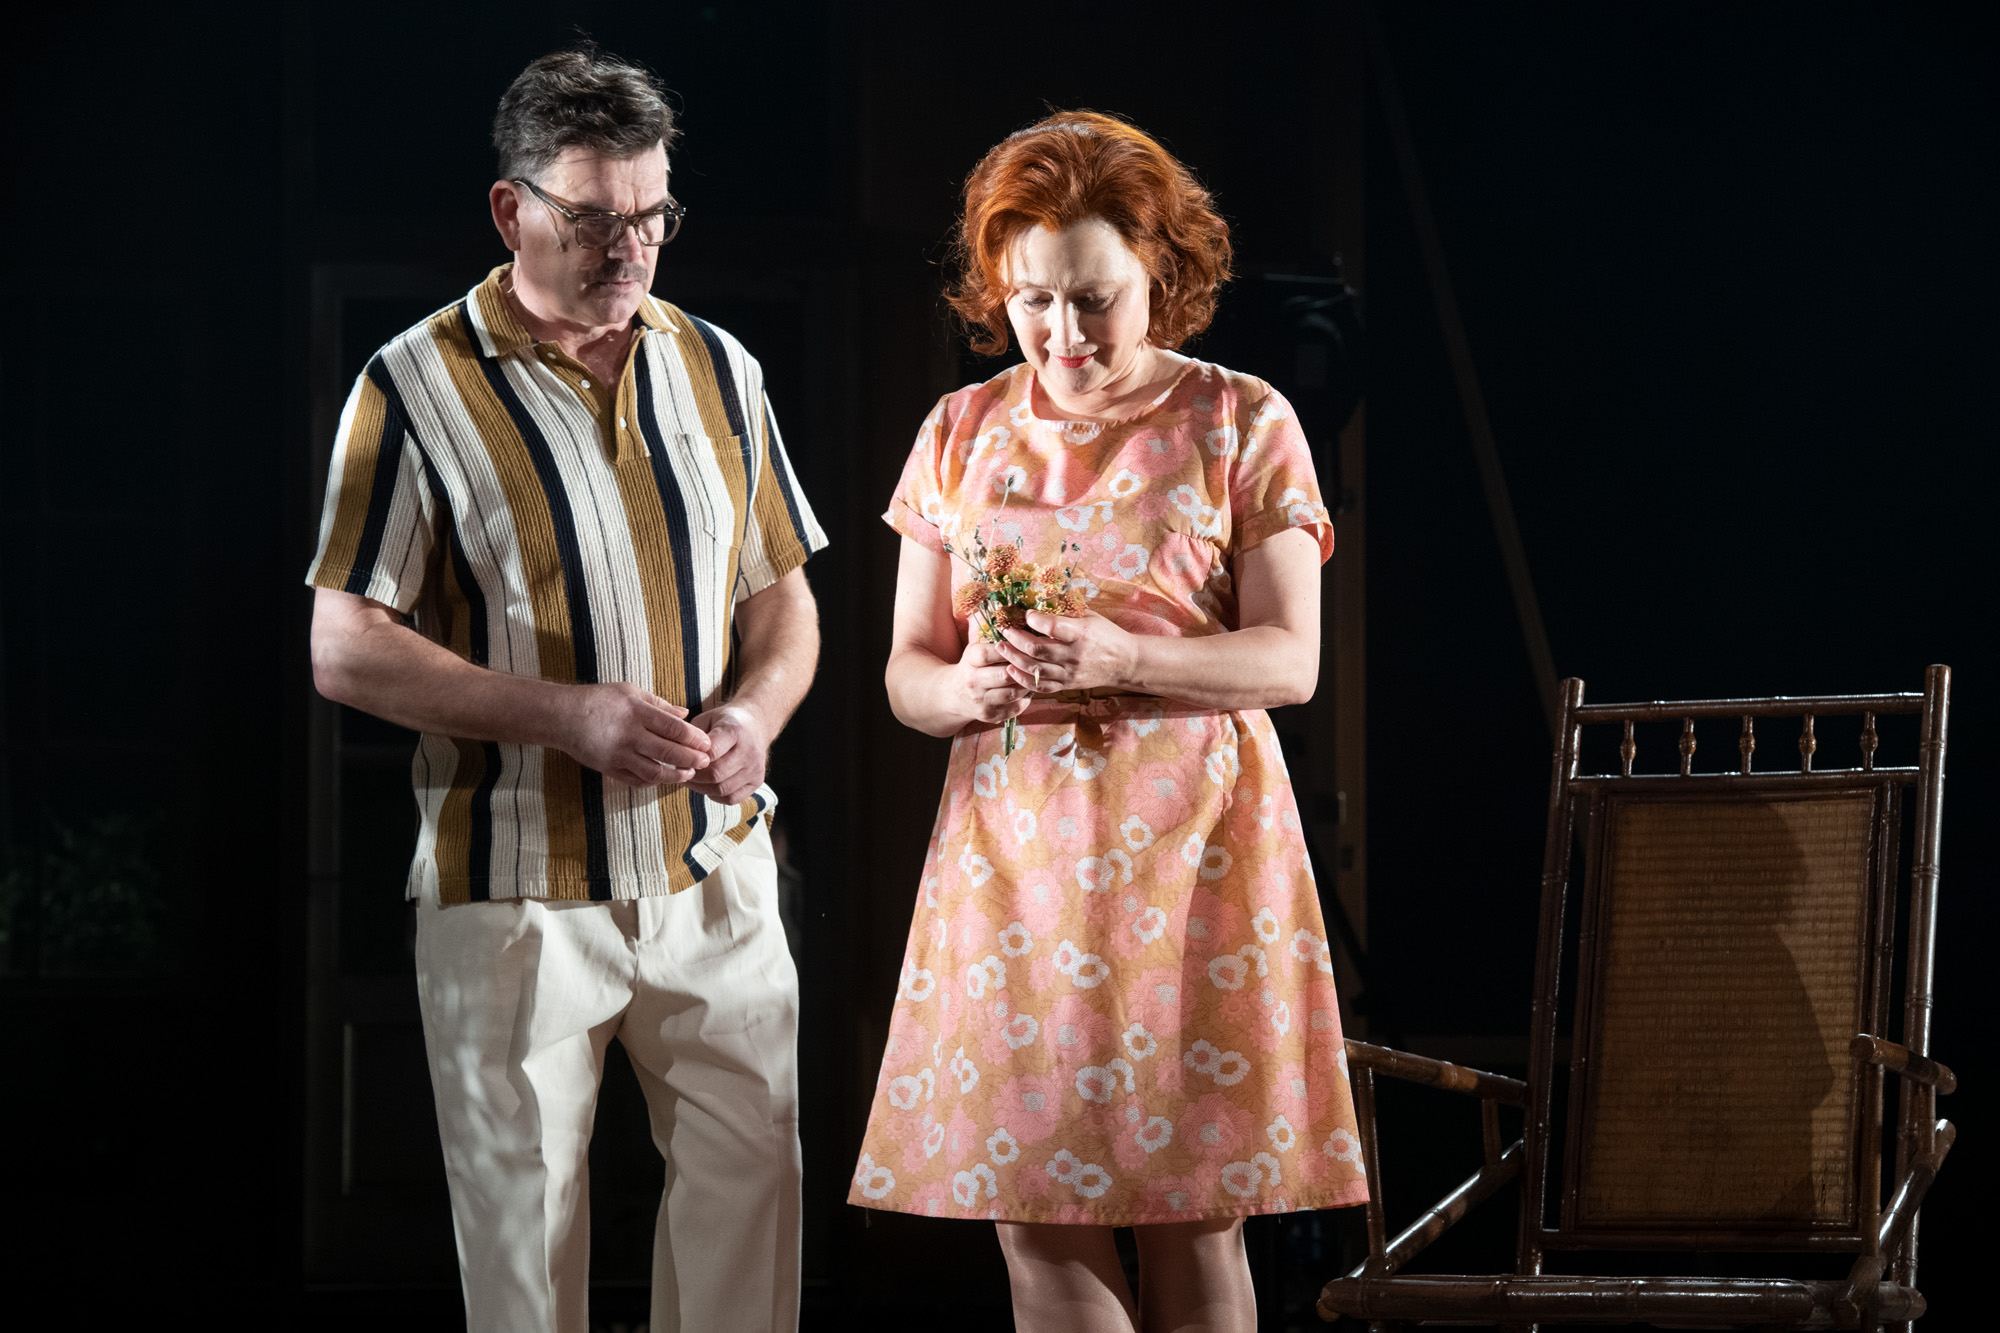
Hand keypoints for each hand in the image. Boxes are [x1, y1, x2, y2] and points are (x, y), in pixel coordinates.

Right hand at [561, 682, 711, 787]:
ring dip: (675, 775)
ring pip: (654, 771)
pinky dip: (653, 781)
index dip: (694, 738)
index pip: (673, 728)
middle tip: (706, 762)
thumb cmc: (598, 700)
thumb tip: (685, 713)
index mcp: (636, 712)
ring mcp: (618, 754)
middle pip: (668, 752)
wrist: (561, 716)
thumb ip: (659, 704)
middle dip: (691, 759)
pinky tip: (664, 778)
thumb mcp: (629, 692)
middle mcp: (628, 735)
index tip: (707, 744)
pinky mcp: (608, 768)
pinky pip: (636, 780)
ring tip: (689, 774)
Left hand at [684, 703, 772, 805]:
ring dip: (701, 788)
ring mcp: (755, 768)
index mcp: (735, 730)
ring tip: (693, 779)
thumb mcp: (706, 718)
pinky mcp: (758, 781)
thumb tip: (676, 758)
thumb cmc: (724, 722)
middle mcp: (750, 751)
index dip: (692, 759)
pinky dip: (715, 796)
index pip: (710, 753)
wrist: (756, 724)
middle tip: (682, 772)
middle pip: (715, 774)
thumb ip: (692, 737)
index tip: (681, 758)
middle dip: (694, 776)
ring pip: (722, 789)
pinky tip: (708, 785)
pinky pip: (731, 799)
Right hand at [950, 635, 1031, 727]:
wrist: (954, 694)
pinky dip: (1024, 700)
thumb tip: (1023, 633)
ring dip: (1027, 684)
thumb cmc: (972, 667)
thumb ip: (994, 642)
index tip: (1022, 645)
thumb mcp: (975, 650)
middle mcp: (973, 682)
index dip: (1008, 649)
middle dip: (1022, 668)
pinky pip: (1013, 708)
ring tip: (1034, 677)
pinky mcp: (989, 715)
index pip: (988, 653)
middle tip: (1036, 663)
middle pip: (1004, 675)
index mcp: (970, 661)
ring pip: (1012, 693)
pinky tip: (1027, 692)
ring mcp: (981, 701)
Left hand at [997, 610, 1133, 695]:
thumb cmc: (1106, 634)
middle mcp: (1074, 655)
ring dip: (1013, 657)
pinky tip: (1011, 669)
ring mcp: (1069, 673)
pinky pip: (1040, 686)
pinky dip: (1022, 679)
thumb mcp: (1090, 615)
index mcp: (1082, 633)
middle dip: (1015, 638)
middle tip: (1004, 629)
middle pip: (1037, 649)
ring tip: (1000, 647)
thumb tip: (1038, 598)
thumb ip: (1066, 610)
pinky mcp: (1066, 685)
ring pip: (1035, 669)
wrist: (1124, 662)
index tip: (1026, 614)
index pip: (1052, 626)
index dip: (1034, 619)